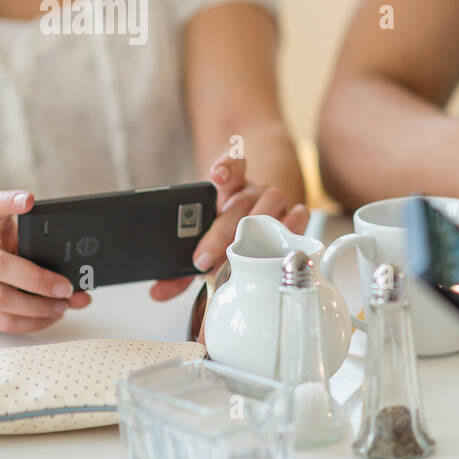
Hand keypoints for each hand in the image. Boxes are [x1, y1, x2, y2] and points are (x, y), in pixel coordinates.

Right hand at [0, 191, 90, 333]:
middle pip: (0, 265)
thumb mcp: (23, 246)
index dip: (8, 202)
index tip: (29, 199)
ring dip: (38, 307)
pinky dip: (33, 322)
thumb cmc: (6, 255)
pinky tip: (51, 317)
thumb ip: (53, 260)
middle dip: (38, 279)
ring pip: (0, 298)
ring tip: (63, 306)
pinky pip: (3, 321)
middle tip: (67, 287)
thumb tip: (84, 292)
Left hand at [149, 154, 309, 300]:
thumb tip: (157, 292)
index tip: (218, 175)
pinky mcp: (295, 213)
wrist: (256, 222)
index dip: (227, 167)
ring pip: (272, 203)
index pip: (232, 165)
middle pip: (241, 201)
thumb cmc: (224, 235)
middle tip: (203, 258)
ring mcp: (274, 200)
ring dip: (256, 229)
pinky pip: (300, 212)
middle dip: (221, 232)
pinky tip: (285, 235)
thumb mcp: (200, 244)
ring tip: (241, 254)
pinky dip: (295, 222)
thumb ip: (178, 268)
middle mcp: (251, 190)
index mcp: (227, 188)